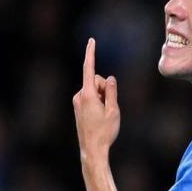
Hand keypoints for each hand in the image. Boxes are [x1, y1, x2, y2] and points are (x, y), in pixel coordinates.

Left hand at [73, 38, 119, 160]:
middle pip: (96, 80)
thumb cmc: (104, 131)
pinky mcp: (78, 106)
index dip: (91, 54)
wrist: (92, 149)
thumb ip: (112, 92)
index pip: (89, 69)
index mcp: (87, 95)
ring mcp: (77, 101)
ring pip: (94, 89)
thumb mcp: (114, 110)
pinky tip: (100, 116)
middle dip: (105, 88)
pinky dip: (98, 101)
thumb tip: (110, 78)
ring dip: (103, 97)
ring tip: (104, 114)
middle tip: (109, 106)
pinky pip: (91, 96)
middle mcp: (79, 96)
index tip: (91, 41)